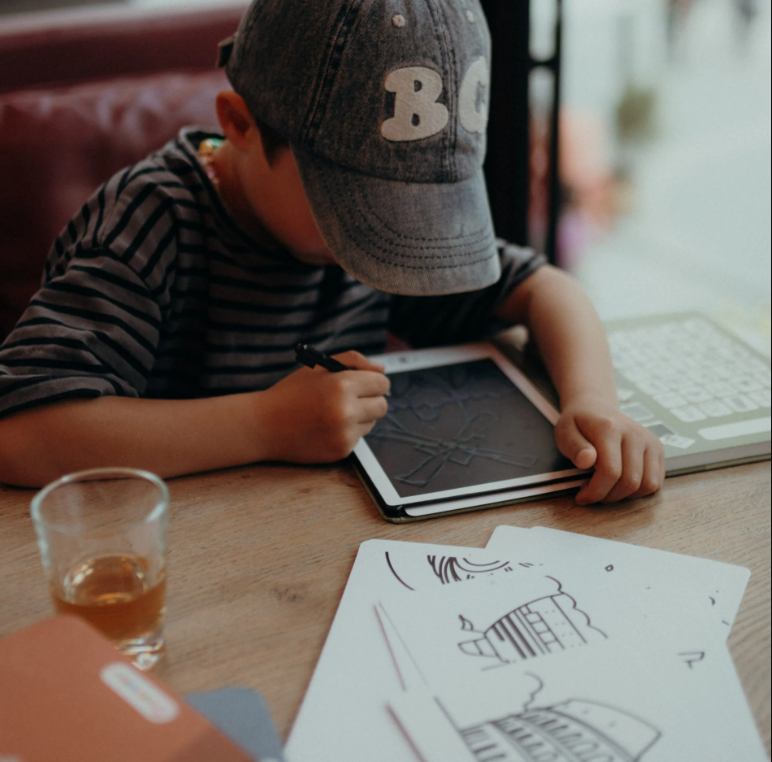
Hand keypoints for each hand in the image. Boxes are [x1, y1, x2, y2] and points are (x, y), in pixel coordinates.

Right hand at [255, 350, 389, 462]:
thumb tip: (381, 370)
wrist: (264, 426)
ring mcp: (345, 434)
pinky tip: (326, 428)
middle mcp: (347, 411)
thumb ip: (354, 361)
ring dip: (360, 417)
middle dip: (371, 400)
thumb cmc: (291, 393)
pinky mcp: (341, 451)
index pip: (382, 383)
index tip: (365, 384)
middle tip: (351, 398)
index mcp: (342, 385)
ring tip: (332, 413)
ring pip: (372, 423)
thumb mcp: (318, 367)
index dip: (374, 382)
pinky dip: (347, 432)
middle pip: (382, 405)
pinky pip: (358, 438)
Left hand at [554, 395, 664, 504]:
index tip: (581, 497)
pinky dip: (639, 491)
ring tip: (606, 488)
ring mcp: (650, 441)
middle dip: (608, 496)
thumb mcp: (565, 432)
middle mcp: (635, 433)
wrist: (595, 408)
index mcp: (610, 428)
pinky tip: (620, 484)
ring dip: (625, 496)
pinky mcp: (658, 449)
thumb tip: (587, 460)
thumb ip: (574, 447)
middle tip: (592, 493)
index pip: (610, 471)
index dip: (596, 491)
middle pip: (630, 481)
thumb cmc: (578, 424)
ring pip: (647, 485)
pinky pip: (656, 483)